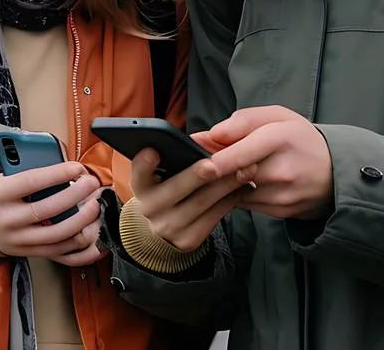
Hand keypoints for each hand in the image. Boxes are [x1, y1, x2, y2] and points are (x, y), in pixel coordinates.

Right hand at [0, 163, 105, 265]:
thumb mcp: (5, 179)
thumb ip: (30, 173)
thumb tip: (65, 168)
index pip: (31, 182)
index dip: (57, 174)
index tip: (77, 168)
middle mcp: (8, 220)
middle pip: (48, 209)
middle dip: (76, 195)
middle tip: (92, 184)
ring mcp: (19, 241)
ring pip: (58, 235)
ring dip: (83, 220)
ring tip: (95, 206)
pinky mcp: (31, 254)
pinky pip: (61, 255)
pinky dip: (81, 246)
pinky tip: (94, 234)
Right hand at [128, 143, 254, 252]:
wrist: (164, 231)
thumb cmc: (168, 191)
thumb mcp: (161, 177)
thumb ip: (173, 160)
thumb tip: (203, 142)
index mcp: (142, 187)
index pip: (138, 174)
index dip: (144, 163)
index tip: (153, 151)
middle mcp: (150, 208)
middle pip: (175, 189)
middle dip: (196, 176)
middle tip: (214, 164)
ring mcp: (168, 227)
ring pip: (201, 203)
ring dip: (226, 185)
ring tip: (245, 169)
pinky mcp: (188, 240)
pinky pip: (214, 216)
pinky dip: (231, 199)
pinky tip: (244, 186)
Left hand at [206, 106, 334, 219]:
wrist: (336, 173)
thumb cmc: (301, 140)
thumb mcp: (278, 117)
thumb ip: (244, 120)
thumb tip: (213, 133)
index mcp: (282, 138)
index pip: (243, 152)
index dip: (217, 158)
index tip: (196, 160)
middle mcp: (283, 169)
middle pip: (235, 173)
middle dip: (215, 167)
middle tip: (201, 160)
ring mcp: (282, 194)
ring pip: (236, 190)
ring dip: (225, 181)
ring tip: (228, 168)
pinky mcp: (280, 211)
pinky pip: (245, 202)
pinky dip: (238, 193)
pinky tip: (246, 183)